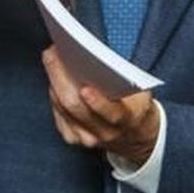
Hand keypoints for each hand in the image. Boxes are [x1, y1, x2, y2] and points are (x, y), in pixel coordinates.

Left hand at [42, 46, 159, 164]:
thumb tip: (100, 59)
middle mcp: (104, 133)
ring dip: (54, 82)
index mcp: (127, 120)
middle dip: (61, 78)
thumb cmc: (136, 107)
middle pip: (76, 108)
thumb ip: (127, 82)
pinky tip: (53, 78)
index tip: (85, 88)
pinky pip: (58, 115)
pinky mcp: (73, 138)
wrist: (134, 136)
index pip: (112, 113)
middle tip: (52, 55)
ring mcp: (87, 138)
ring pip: (63, 109)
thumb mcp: (142, 94)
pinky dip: (54, 95)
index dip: (98, 102)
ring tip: (51, 59)